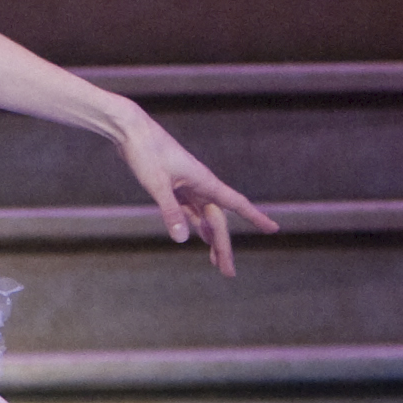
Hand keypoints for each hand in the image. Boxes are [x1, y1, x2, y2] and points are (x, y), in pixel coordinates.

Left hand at [118, 114, 277, 278]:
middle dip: (223, 247)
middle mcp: (200, 184)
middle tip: (228, 274)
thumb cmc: (145, 151)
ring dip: (211, 240)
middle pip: (217, 221)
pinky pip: (190, 211)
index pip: (237, 203)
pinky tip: (201, 238)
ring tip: (217, 264)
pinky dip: (197, 226)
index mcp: (204, 181)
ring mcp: (187, 186)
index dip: (255, 217)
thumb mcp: (156, 183)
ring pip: (205, 218)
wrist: (129, 129)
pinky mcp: (173, 186)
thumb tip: (183, 239)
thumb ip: (170, 211)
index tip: (273, 228)